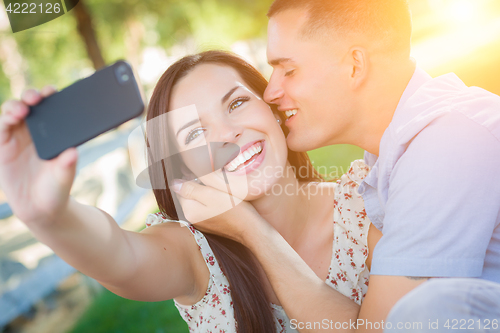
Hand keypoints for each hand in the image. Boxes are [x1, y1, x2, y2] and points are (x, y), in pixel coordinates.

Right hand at [0, 87, 77, 225]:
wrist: (40, 209)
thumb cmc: (57, 189)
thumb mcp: (64, 177)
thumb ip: (67, 165)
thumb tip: (73, 152)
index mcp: (55, 132)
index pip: (52, 108)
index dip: (52, 96)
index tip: (54, 91)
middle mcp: (36, 131)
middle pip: (31, 104)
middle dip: (32, 95)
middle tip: (38, 97)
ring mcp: (18, 137)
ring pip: (13, 112)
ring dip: (16, 106)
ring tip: (23, 110)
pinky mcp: (3, 146)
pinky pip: (1, 128)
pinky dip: (4, 120)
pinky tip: (10, 118)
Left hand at [172, 180, 266, 244]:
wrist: (250, 228)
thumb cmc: (233, 209)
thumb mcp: (211, 194)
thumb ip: (191, 189)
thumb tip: (173, 183)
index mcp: (189, 210)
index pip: (179, 190)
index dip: (187, 178)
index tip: (197, 171)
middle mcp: (192, 218)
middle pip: (187, 196)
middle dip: (194, 185)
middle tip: (207, 176)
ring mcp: (201, 222)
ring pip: (196, 201)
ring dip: (202, 192)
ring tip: (214, 185)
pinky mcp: (210, 223)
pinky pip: (204, 208)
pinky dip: (209, 200)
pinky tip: (219, 196)